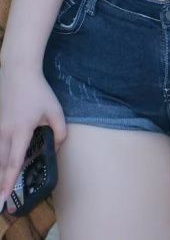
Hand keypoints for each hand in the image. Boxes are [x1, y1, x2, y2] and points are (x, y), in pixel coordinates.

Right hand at [0, 64, 66, 214]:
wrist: (18, 73)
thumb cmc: (38, 92)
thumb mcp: (54, 110)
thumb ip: (59, 131)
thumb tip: (57, 147)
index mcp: (21, 131)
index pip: (14, 161)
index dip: (9, 180)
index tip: (5, 196)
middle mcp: (5, 132)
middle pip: (1, 163)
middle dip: (0, 183)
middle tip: (0, 201)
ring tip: (0, 187)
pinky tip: (1, 165)